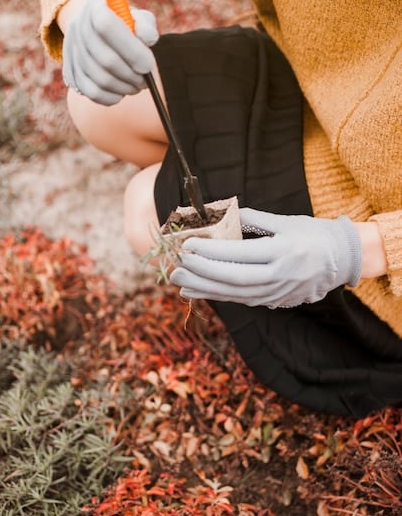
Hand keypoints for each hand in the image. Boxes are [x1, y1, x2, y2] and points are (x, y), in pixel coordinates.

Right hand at [62, 0, 158, 104]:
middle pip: (107, 60)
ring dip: (125, 88)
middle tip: (147, 81)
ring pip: (101, 80)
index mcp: (95, 8)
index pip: (107, 27)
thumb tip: (147, 38)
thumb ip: (145, 26)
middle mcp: (78, 28)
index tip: (149, 66)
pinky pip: (93, 93)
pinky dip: (113, 97)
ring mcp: (72, 52)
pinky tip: (122, 92)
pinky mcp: (71, 74)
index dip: (131, 50)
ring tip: (137, 85)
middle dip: (133, 76)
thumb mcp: (138, 19)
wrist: (97, 32)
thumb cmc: (126, 26)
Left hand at [170, 208, 361, 307]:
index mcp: (283, 252)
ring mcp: (277, 293)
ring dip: (203, 288)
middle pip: (233, 279)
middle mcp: (279, 276)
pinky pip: (240, 300)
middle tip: (175, 267)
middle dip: (200, 273)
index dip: (211, 251)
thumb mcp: (286, 221)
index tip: (187, 245)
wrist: (340, 261)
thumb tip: (221, 213)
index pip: (240, 254)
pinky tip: (196, 291)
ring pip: (234, 294)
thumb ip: (252, 219)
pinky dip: (216, 296)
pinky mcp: (274, 302)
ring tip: (179, 281)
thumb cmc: (312, 234)